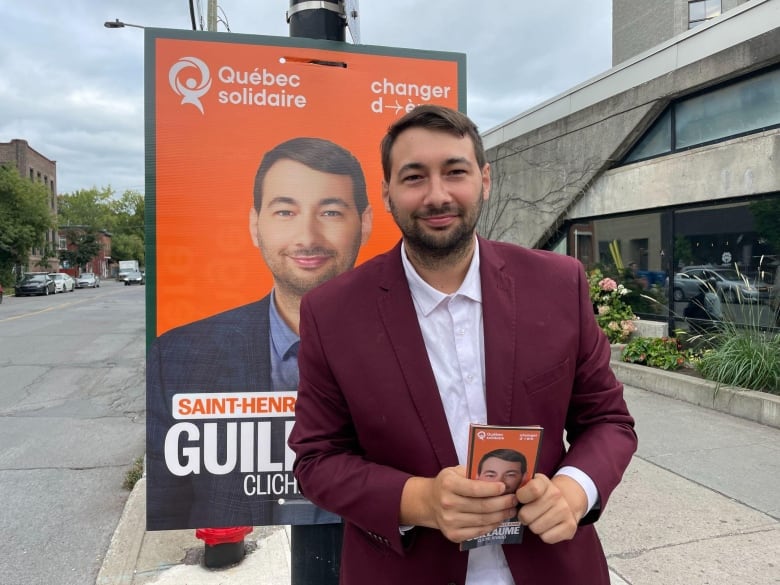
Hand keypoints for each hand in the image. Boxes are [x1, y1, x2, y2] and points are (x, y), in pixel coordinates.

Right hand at [401, 466, 518, 542]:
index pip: (475, 489)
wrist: (429, 502)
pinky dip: (492, 526)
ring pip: (483, 520)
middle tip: (514, 499)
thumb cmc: (447, 484)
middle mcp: (447, 503)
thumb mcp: (455, 471)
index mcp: (448, 484)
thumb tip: (499, 476)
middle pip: (482, 506)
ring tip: (511, 509)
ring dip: (501, 515)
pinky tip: (499, 519)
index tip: (505, 487)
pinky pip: (478, 532)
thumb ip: (473, 473)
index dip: (492, 489)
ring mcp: (449, 521)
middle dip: (502, 503)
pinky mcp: (453, 534)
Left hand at [516, 474, 586, 543]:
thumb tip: (507, 496)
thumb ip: (518, 487)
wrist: (566, 501)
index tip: (521, 499)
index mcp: (543, 482)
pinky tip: (548, 526)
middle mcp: (556, 495)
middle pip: (526, 515)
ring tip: (539, 519)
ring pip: (535, 528)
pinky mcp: (570, 526)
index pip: (532, 489)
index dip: (521, 497)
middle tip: (529, 513)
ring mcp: (565, 510)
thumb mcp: (529, 485)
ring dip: (534, 526)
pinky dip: (544, 535)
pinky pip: (546, 537)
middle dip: (524, 516)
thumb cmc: (540, 495)